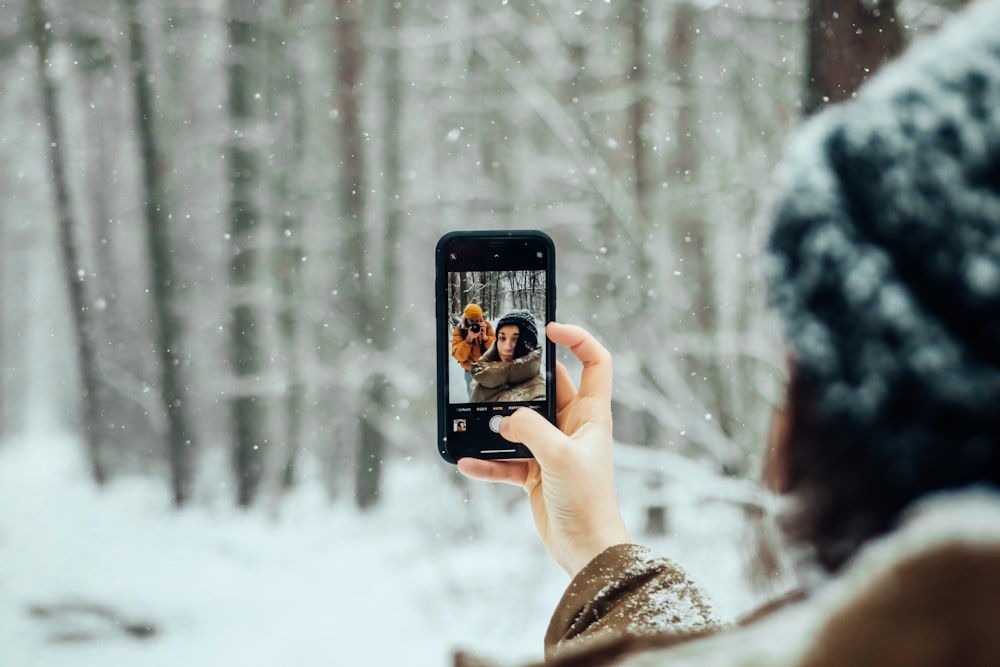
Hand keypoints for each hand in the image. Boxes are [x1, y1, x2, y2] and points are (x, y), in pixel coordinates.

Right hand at [457, 322, 629, 576]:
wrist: (587, 549)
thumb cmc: (588, 500)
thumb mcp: (559, 457)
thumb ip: (529, 429)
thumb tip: (503, 420)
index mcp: (591, 415)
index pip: (594, 363)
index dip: (578, 339)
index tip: (550, 329)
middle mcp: (572, 427)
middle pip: (547, 389)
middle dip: (520, 380)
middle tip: (494, 369)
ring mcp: (552, 449)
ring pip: (520, 424)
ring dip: (497, 424)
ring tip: (474, 419)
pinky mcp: (535, 474)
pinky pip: (505, 460)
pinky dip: (486, 461)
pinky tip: (466, 463)